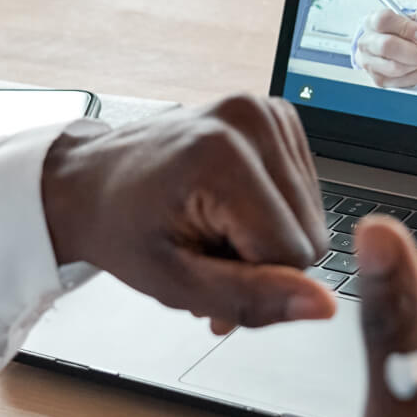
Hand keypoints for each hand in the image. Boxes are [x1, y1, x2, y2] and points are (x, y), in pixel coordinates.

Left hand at [41, 95, 335, 333]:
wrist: (93, 181)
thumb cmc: (120, 226)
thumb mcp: (174, 282)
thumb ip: (252, 298)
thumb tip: (323, 305)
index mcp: (222, 155)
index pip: (294, 254)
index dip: (256, 283)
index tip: (208, 272)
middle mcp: (251, 120)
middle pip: (310, 235)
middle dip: (263, 261)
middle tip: (208, 255)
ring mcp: (266, 111)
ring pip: (312, 219)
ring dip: (266, 238)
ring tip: (214, 229)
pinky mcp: (276, 115)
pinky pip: (305, 192)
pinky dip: (271, 211)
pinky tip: (230, 207)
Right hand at [355, 3, 416, 88]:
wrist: (406, 45)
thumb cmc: (410, 29)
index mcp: (373, 21)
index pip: (383, 20)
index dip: (406, 28)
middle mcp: (366, 42)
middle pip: (386, 46)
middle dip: (413, 51)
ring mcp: (370, 63)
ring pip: (394, 68)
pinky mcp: (378, 80)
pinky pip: (400, 82)